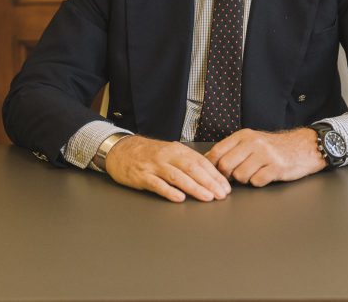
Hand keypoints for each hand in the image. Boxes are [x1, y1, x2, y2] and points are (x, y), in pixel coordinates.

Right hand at [104, 135, 230, 202]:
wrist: (121, 150)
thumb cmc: (149, 154)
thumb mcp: (169, 152)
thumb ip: (186, 162)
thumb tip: (209, 176)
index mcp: (177, 150)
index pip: (200, 162)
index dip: (215, 175)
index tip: (225, 187)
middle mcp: (167, 156)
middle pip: (192, 168)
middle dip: (209, 182)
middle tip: (221, 194)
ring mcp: (154, 166)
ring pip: (178, 176)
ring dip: (194, 188)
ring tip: (207, 197)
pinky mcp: (142, 176)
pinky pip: (157, 184)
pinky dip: (169, 191)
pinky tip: (179, 198)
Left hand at [205, 127, 326, 187]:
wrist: (302, 146)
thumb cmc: (273, 147)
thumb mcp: (251, 141)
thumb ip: (232, 149)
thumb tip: (208, 160)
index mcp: (244, 135)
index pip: (217, 152)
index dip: (212, 166)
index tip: (215, 172)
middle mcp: (253, 143)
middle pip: (225, 166)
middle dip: (228, 176)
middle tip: (235, 176)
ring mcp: (265, 155)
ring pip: (240, 176)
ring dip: (244, 180)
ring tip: (253, 173)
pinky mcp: (276, 167)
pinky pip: (256, 181)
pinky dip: (258, 182)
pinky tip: (264, 175)